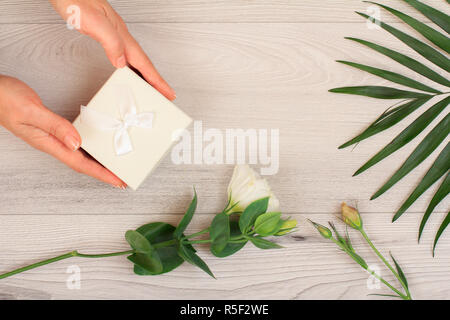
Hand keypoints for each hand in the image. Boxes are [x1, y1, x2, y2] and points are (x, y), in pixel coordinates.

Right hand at [0, 76, 125, 187]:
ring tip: (114, 166)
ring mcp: (50, 138)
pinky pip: (74, 144)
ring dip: (97, 163)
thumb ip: (54, 126)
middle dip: (103, 172)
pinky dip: (88, 149)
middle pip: (82, 163)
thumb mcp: (32, 110)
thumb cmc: (5, 98)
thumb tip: (76, 143)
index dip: (101, 174)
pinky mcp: (49, 129)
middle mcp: (51, 144)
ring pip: (79, 155)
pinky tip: (94, 146)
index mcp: (48, 143)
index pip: (80, 164)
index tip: (118, 181)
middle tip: (123, 178)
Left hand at [50, 0, 175, 99]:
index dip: (157, 80)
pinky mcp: (105, 35)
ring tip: (153, 89)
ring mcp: (115, 36)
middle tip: (165, 94)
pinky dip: (132, 68)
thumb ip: (110, 41)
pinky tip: (129, 71)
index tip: (167, 92)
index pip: (144, 63)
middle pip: (144, 64)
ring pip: (136, 62)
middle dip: (156, 81)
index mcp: (121, 34)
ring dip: (146, 76)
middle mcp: (121, 35)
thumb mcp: (94, 22)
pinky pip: (125, 58)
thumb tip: (121, 62)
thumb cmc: (76, 1)